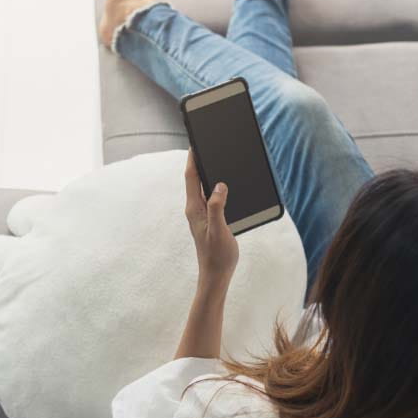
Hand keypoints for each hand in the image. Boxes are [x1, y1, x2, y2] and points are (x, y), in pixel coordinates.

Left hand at [183, 151, 238, 278]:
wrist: (216, 275)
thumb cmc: (217, 256)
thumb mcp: (219, 230)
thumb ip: (217, 208)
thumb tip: (219, 186)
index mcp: (194, 208)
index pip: (191, 177)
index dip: (193, 158)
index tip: (196, 142)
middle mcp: (195, 209)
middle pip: (196, 179)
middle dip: (200, 161)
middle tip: (207, 144)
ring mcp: (202, 214)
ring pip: (204, 187)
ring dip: (209, 173)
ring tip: (216, 158)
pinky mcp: (210, 219)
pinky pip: (212, 197)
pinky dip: (217, 187)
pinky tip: (226, 183)